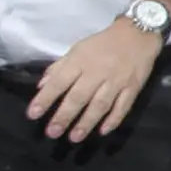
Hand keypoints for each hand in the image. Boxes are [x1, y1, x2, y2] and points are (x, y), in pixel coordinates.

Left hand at [26, 18, 164, 141]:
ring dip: (86, 122)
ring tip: (74, 137)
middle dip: (64, 116)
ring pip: (100, 105)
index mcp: (80, 61)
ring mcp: (116, 81)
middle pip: (78, 97)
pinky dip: (114, 119)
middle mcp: (97, 72)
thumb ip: (60, 67)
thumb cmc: (103, 43)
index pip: (59, 82)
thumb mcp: (78, 48)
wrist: (138, 33)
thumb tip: (42, 85)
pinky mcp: (133, 87)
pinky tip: (103, 131)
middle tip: (52, 132)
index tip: (33, 114)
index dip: (45, 98)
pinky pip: (123, 106)